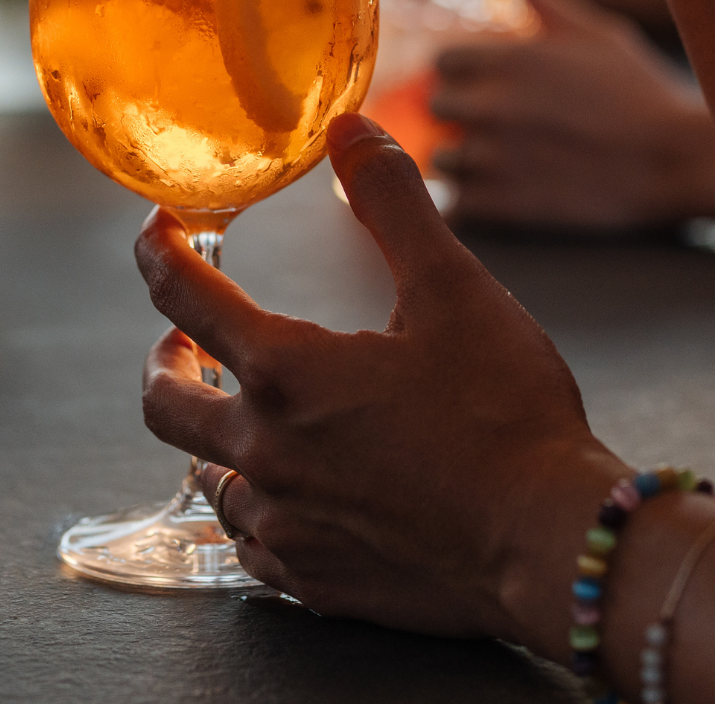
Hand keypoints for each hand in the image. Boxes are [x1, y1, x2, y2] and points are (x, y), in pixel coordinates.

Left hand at [138, 113, 627, 642]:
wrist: (553, 543)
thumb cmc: (508, 416)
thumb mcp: (454, 290)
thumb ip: (392, 204)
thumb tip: (350, 130)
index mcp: (284, 373)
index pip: (181, 295)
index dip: (161, 251)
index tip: (161, 231)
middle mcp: (264, 453)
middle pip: (163, 401)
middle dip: (165, 359)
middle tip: (184, 341)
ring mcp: (285, 526)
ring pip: (212, 480)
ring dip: (219, 442)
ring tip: (255, 421)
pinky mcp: (314, 583)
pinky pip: (253, 547)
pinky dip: (259, 513)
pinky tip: (295, 497)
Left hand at [432, 0, 714, 230]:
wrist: (675, 159)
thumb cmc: (642, 92)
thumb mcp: (598, 34)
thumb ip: (546, 3)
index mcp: (511, 59)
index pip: (444, 61)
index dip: (462, 72)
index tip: (482, 83)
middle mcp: (494, 106)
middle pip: (438, 107)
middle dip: (460, 113)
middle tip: (491, 123)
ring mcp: (496, 157)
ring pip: (443, 159)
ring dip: (464, 160)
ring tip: (498, 162)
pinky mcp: (506, 204)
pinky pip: (460, 204)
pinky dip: (472, 202)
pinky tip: (499, 195)